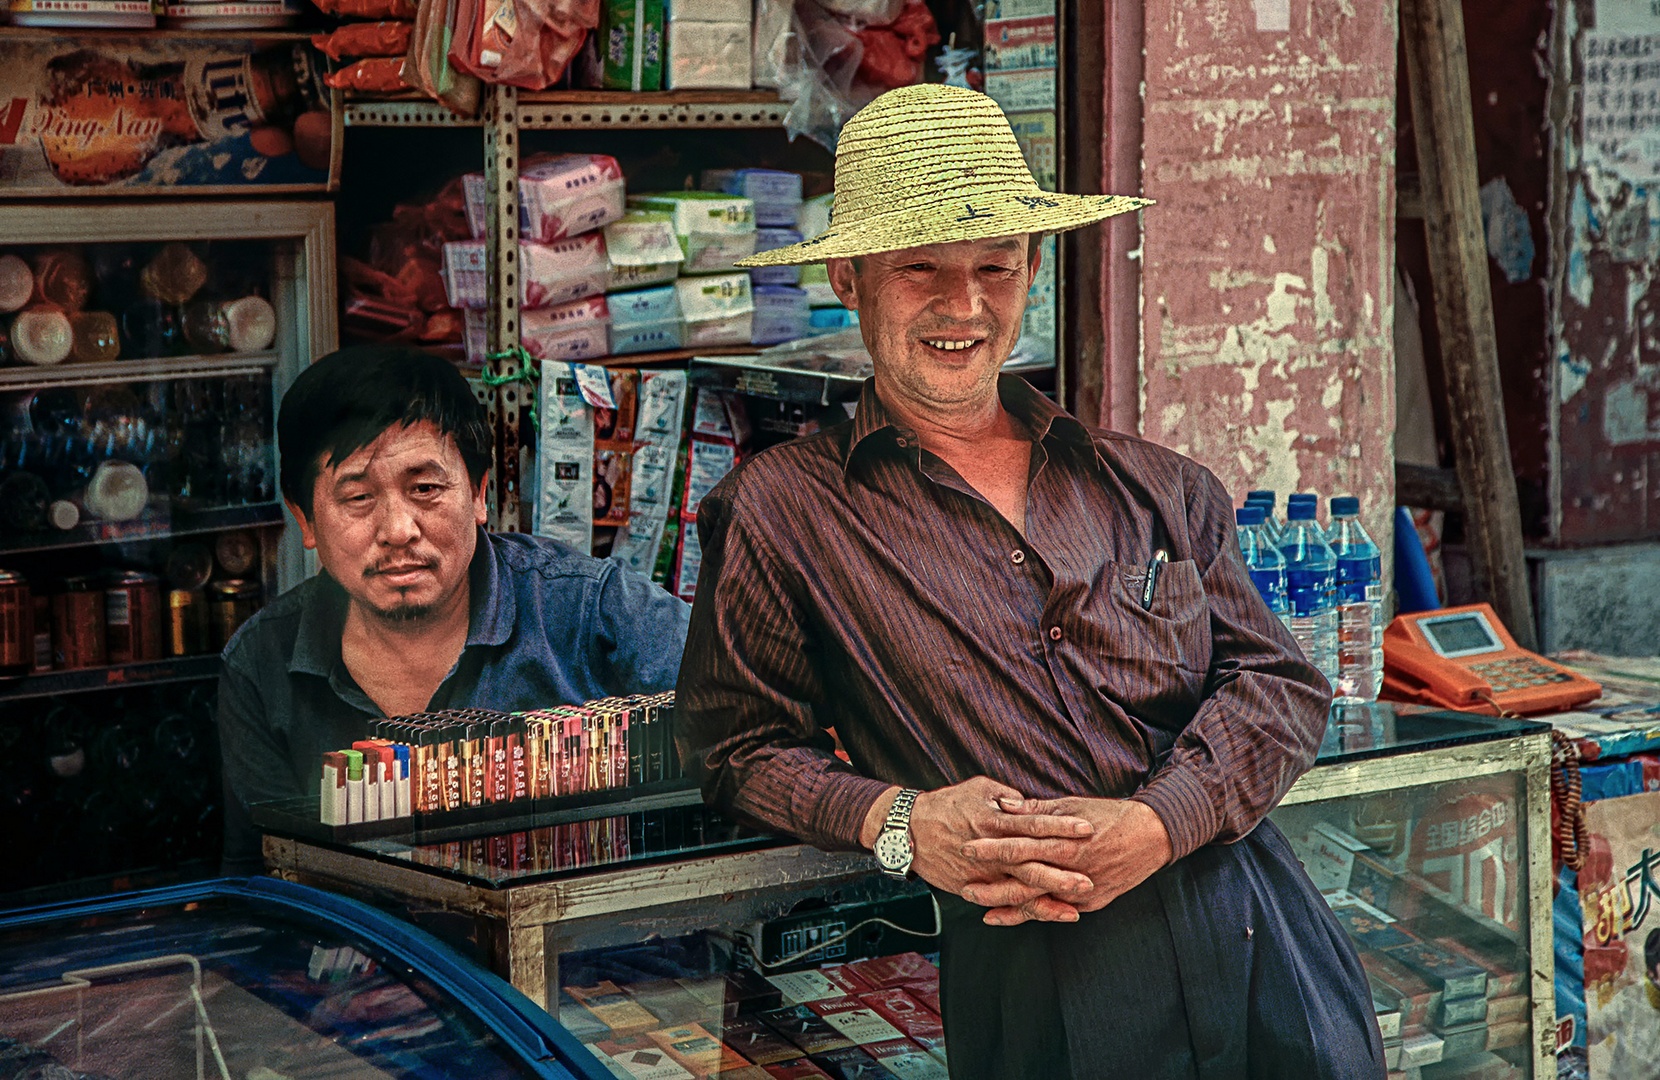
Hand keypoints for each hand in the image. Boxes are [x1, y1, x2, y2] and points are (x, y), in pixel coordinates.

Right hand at [863, 777, 1096, 922]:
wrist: (907, 830)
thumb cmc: (945, 804)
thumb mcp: (977, 789)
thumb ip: (1006, 796)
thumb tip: (1028, 804)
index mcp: (994, 821)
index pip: (1034, 824)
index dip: (1061, 827)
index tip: (1086, 828)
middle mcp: (989, 850)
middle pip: (1031, 863)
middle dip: (1061, 873)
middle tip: (1089, 880)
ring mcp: (980, 873)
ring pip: (1018, 890)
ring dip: (1046, 900)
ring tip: (1074, 909)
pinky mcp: (971, 888)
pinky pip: (1000, 903)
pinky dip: (1021, 912)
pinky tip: (1042, 916)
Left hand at [960, 797, 1173, 925]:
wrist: (1151, 837)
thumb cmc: (1109, 816)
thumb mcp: (1071, 805)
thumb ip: (1035, 809)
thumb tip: (1002, 805)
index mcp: (1063, 841)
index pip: (1019, 845)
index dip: (991, 848)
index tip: (966, 846)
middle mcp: (1070, 869)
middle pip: (1023, 880)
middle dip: (992, 885)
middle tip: (963, 887)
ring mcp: (1081, 890)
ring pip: (1038, 903)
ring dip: (1008, 906)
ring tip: (982, 911)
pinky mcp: (1091, 903)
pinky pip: (1056, 911)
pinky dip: (1034, 914)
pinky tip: (1013, 917)